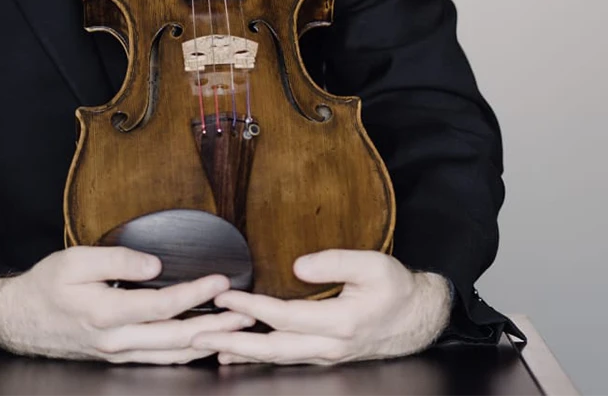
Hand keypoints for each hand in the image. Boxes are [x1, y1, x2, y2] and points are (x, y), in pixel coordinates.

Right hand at [0, 246, 254, 362]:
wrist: (18, 318)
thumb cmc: (46, 285)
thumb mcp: (76, 259)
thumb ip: (118, 259)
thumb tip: (155, 265)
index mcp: (106, 313)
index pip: (162, 306)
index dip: (194, 294)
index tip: (220, 280)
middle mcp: (116, 341)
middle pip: (175, 338)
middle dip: (215, 326)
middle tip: (245, 315)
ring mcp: (118, 354)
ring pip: (171, 355)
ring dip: (206, 343)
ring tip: (235, 331)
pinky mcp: (117, 357)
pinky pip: (158, 359)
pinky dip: (185, 354)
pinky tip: (202, 346)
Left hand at [190, 250, 452, 364]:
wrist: (421, 318)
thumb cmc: (397, 288)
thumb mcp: (373, 264)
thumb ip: (334, 262)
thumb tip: (298, 265)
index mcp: (339, 323)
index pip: (284, 316)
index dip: (251, 306)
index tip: (223, 296)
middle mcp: (329, 346)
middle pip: (272, 347)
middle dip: (232, 341)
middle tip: (198, 334)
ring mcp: (326, 355)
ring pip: (276, 356)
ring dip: (240, 351)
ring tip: (206, 345)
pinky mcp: (324, 354)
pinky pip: (285, 357)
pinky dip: (258, 355)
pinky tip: (236, 353)